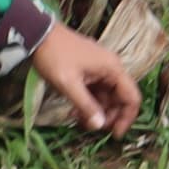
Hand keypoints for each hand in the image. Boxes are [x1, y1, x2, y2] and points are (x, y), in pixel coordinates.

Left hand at [28, 20, 144, 132]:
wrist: (37, 34)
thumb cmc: (54, 56)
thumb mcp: (68, 83)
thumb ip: (85, 105)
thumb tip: (100, 125)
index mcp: (112, 69)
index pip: (132, 97)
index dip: (127, 118)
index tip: (115, 134)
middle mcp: (111, 68)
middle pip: (119, 98)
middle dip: (108, 116)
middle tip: (92, 128)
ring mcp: (99, 68)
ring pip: (106, 96)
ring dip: (96, 111)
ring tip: (79, 121)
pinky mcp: (88, 70)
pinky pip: (94, 91)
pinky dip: (87, 102)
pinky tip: (74, 112)